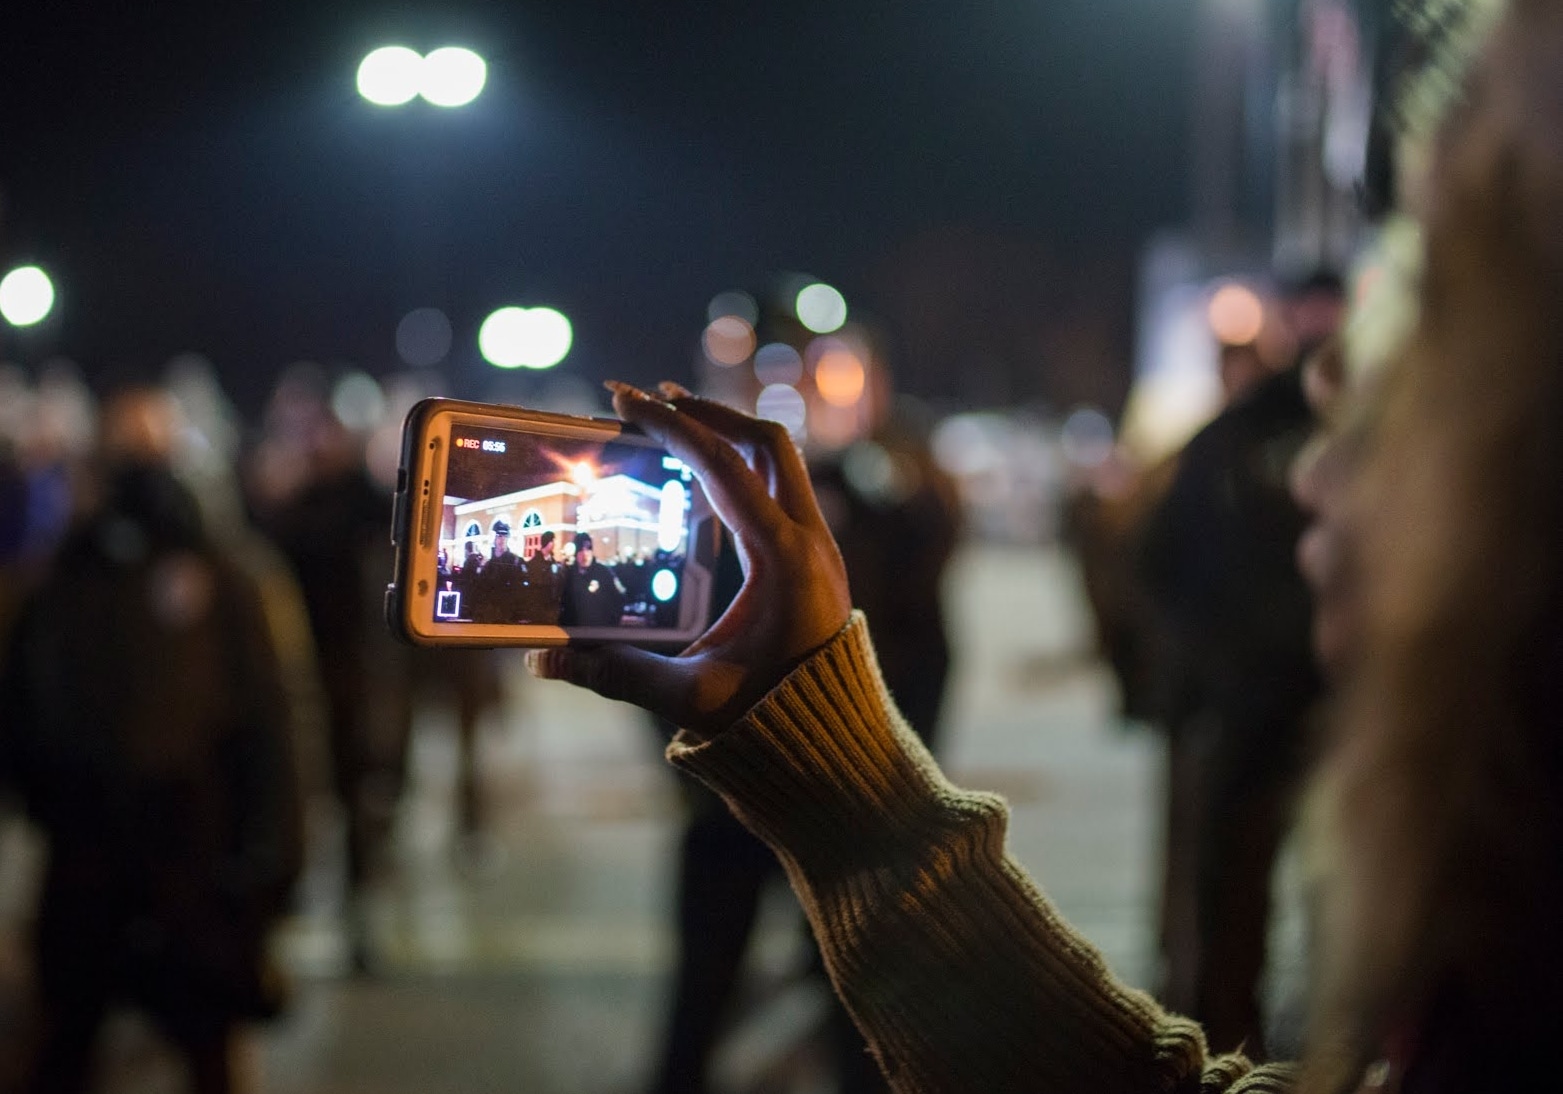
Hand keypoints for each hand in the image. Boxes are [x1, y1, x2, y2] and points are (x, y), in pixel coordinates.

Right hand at [526, 381, 851, 738]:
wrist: (835, 745)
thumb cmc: (769, 722)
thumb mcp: (691, 697)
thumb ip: (618, 675)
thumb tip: (543, 662)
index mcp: (783, 561)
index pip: (723, 467)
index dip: (671, 425)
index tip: (626, 397)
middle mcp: (811, 541)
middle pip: (765, 442)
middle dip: (706, 412)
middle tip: (650, 398)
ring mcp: (821, 545)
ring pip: (781, 459)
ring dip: (730, 432)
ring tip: (677, 418)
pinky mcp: (818, 556)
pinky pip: (785, 485)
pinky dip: (746, 463)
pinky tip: (707, 472)